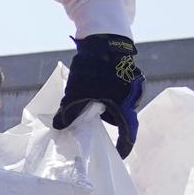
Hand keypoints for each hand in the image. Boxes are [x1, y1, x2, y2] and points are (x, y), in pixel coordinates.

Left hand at [57, 32, 142, 155]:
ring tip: (88, 101)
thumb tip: (59, 126)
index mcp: (125, 107)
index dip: (122, 147)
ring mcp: (133, 85)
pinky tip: (94, 88)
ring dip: (105, 105)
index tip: (117, 156)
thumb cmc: (93, 70)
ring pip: (118, 103)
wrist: (104, 39)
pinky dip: (107, 94)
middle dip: (106, 121)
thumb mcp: (76, 94)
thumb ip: (68, 112)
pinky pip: (118, 91)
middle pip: (120, 118)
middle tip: (90, 124)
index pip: (127, 135)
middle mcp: (134, 98)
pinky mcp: (128, 75)